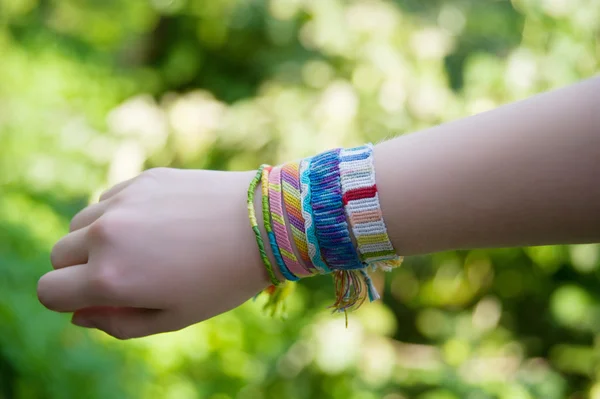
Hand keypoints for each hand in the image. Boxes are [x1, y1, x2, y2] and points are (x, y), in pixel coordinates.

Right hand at [37, 168, 269, 338]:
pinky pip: (108, 200)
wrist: (265, 223)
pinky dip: (118, 214)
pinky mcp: (141, 178)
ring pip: (80, 224)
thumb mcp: (172, 317)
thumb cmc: (222, 279)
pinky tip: (158, 222)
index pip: (48, 291)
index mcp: (109, 278)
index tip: (94, 297)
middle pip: (58, 255)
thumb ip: (116, 323)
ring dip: (96, 239)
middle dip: (79, 270)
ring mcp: (122, 202)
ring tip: (143, 248)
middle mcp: (106, 235)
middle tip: (124, 274)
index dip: (67, 299)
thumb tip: (80, 314)